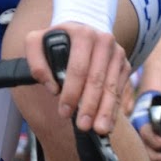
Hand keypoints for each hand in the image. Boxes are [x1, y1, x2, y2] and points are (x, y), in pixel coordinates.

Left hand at [24, 20, 129, 135]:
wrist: (82, 30)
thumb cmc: (57, 40)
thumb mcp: (37, 42)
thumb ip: (35, 62)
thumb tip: (51, 86)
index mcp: (83, 35)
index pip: (78, 68)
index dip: (71, 92)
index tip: (64, 112)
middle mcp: (103, 41)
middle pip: (97, 80)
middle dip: (90, 106)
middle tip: (83, 126)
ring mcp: (117, 53)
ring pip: (111, 87)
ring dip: (105, 110)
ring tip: (99, 129)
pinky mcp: (124, 65)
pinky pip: (119, 90)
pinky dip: (114, 108)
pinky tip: (108, 122)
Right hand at [130, 89, 160, 160]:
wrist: (151, 105)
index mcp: (142, 120)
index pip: (145, 132)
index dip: (155, 141)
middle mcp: (135, 130)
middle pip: (139, 147)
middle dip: (152, 155)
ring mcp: (135, 139)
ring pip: (138, 154)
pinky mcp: (138, 146)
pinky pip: (140, 158)